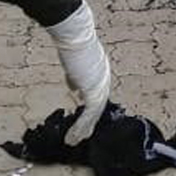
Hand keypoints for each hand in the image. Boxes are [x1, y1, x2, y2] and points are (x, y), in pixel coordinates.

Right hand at [45, 2, 112, 145]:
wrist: (74, 33)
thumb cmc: (72, 40)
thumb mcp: (74, 61)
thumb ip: (75, 75)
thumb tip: (74, 88)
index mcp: (100, 71)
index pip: (96, 94)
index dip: (90, 109)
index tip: (84, 120)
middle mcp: (104, 79)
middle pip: (98, 106)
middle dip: (90, 123)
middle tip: (82, 136)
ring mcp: (100, 84)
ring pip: (94, 114)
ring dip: (83, 129)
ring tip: (74, 141)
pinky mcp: (93, 90)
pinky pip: (88, 115)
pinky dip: (80, 127)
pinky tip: (73, 137)